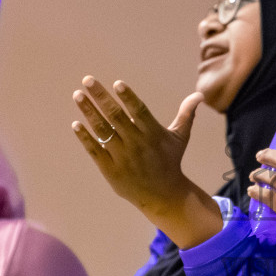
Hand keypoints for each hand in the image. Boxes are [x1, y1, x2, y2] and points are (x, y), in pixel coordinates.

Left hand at [72, 77, 202, 214]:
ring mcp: (122, 157)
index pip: (139, 112)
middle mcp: (137, 144)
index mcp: (153, 134)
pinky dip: (85, 138)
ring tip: (78, 96)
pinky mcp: (110, 170)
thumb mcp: (180, 138)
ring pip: (102, 131)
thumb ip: (186, 114)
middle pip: (116, 117)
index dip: (129, 98)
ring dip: (89, 113)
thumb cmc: (170, 161)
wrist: (163, 196)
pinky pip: (95, 151)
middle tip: (87, 80)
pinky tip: (76, 123)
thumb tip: (200, 95)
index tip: (117, 83)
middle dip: (100, 97)